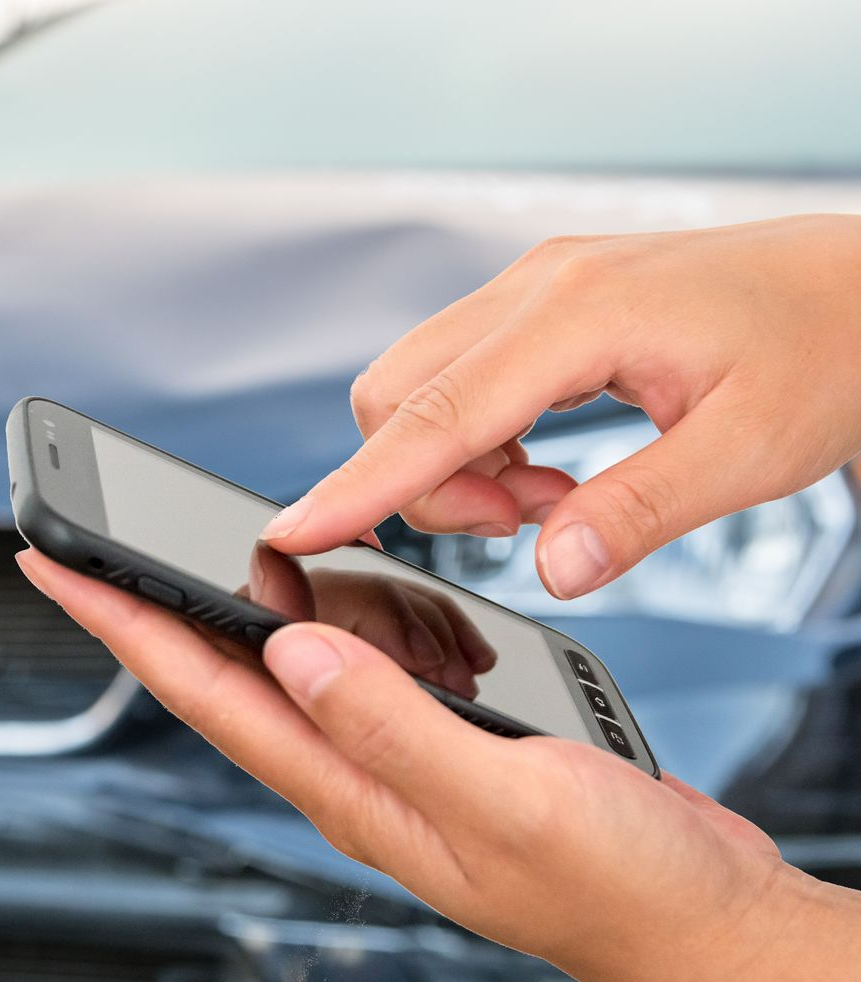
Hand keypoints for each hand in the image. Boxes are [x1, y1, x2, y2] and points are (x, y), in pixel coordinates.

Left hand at [18, 549, 860, 981]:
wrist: (701, 922)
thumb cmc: (619, 887)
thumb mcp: (504, 799)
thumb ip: (392, 726)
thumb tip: (290, 651)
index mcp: (348, 792)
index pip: (202, 691)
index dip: (119, 624)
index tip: (51, 566)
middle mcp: (352, 777)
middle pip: (221, 675)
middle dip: (148, 604)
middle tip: (91, 540)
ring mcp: (392, 764)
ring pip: (292, 667)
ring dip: (253, 610)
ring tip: (222, 558)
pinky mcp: (438, 747)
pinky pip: (364, 673)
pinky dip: (349, 625)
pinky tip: (357, 604)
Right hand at [261, 214, 860, 599]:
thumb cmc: (824, 349)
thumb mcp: (751, 451)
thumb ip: (640, 513)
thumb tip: (553, 571)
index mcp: (580, 315)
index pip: (434, 414)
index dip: (358, 484)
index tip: (295, 532)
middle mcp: (539, 288)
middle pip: (397, 395)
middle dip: (425, 482)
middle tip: (522, 524)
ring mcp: (535, 289)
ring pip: (418, 388)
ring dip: (455, 464)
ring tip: (550, 500)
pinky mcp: (540, 304)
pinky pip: (459, 379)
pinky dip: (478, 441)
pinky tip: (548, 468)